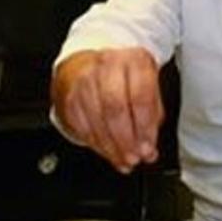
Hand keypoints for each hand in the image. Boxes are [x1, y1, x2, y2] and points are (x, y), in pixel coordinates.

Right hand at [51, 48, 162, 173]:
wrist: (90, 65)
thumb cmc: (124, 79)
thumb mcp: (147, 87)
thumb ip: (152, 118)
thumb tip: (149, 150)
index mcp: (134, 60)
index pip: (140, 95)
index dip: (145, 127)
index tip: (148, 148)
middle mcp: (107, 66)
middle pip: (115, 107)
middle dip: (126, 139)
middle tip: (135, 157)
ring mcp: (84, 80)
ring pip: (96, 119)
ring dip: (111, 146)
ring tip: (123, 160)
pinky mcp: (70, 97)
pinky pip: (82, 126)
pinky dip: (96, 144)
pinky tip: (108, 152)